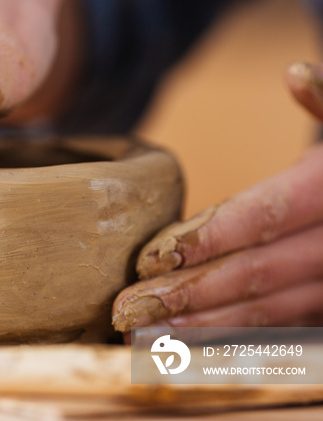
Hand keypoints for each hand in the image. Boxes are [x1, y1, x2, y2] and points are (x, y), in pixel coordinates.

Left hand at [112, 62, 322, 334]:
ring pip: (268, 311)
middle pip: (254, 272)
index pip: (264, 214)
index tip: (148, 257)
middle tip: (126, 309)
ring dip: (205, 327)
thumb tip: (295, 74)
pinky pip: (284, 330)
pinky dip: (236, 340)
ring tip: (146, 335)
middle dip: (187, 293)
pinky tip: (191, 347)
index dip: (207, 238)